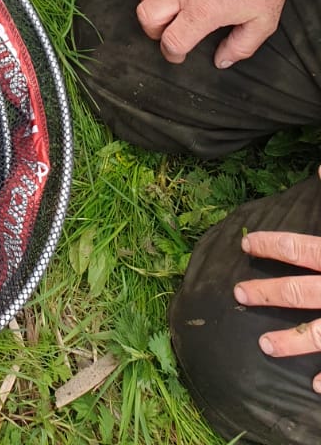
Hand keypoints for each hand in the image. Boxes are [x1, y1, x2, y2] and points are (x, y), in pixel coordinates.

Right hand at [134, 0, 296, 68]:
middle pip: (146, 16)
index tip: (179, 54)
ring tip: (163, 6)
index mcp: (202, 11)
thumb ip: (241, 46)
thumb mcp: (263, 22)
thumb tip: (221, 61)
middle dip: (154, 31)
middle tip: (169, 31)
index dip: (172, 54)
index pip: (172, 41)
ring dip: (148, 1)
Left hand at [234, 218, 320, 380]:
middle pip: (300, 291)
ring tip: (264, 347)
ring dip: (291, 342)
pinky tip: (314, 387)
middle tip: (238, 292)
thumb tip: (318, 164)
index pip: (298, 249)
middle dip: (267, 293)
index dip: (270, 245)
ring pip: (318, 334)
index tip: (245, 244)